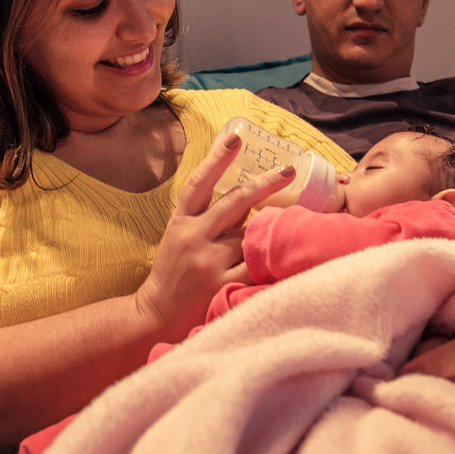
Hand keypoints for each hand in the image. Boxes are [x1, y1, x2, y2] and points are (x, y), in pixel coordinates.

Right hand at [134, 132, 295, 336]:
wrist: (156, 316)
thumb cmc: (174, 274)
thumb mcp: (181, 238)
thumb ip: (210, 219)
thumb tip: (249, 198)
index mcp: (181, 222)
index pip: (199, 184)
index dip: (216, 158)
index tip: (235, 137)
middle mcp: (193, 237)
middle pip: (233, 201)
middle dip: (264, 183)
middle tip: (288, 170)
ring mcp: (208, 262)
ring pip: (250, 235)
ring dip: (271, 229)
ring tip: (297, 222)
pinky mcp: (221, 286)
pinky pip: (255, 267)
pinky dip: (271, 260)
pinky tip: (289, 255)